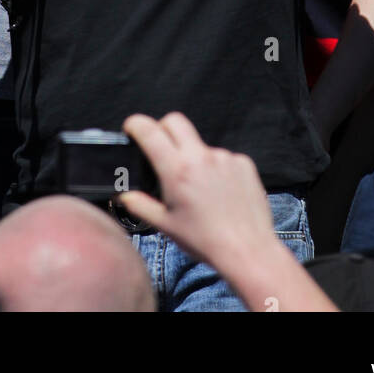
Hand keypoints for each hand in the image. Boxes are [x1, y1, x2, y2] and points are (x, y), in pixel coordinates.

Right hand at [117, 112, 276, 271]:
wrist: (247, 251)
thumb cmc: (205, 241)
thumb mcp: (166, 226)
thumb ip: (141, 205)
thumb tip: (126, 195)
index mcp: (177, 171)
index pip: (149, 131)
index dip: (135, 124)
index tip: (131, 127)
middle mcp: (201, 157)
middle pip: (175, 121)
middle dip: (162, 128)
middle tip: (159, 147)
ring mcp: (224, 157)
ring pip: (200, 144)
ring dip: (192, 156)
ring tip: (197, 187)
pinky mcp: (243, 163)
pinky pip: (222, 157)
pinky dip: (215, 168)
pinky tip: (219, 192)